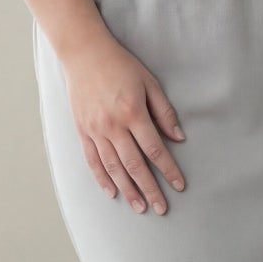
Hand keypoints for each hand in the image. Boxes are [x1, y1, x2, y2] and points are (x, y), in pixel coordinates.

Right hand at [60, 32, 186, 214]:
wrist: (84, 53)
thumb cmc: (120, 65)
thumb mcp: (149, 82)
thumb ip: (164, 111)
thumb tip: (178, 137)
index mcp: (133, 113)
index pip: (155, 149)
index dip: (168, 170)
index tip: (179, 185)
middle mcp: (113, 126)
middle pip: (135, 165)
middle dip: (150, 188)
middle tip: (161, 208)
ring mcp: (95, 130)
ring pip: (113, 168)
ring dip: (128, 190)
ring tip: (140, 207)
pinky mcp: (83, 131)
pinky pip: (93, 160)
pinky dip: (102, 179)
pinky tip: (112, 193)